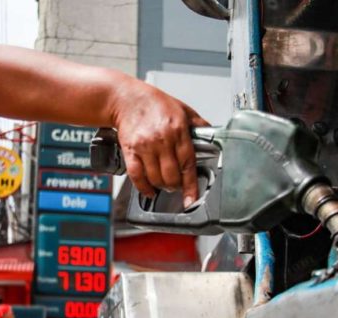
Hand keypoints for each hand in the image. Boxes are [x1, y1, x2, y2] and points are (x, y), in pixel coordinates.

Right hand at [113, 81, 208, 208]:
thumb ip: (198, 124)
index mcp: (178, 130)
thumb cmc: (154, 103)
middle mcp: (162, 140)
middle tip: (176, 185)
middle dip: (175, 186)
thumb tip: (211, 135)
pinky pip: (137, 176)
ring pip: (155, 178)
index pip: (188, 164)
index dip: (190, 185)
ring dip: (161, 186)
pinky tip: (149, 190)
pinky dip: (144, 187)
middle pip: (171, 176)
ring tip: (164, 184)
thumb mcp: (183, 109)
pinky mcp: (130, 150)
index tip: (192, 199)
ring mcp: (145, 146)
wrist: (125, 98)